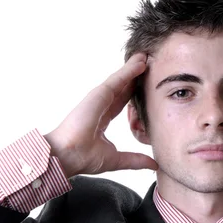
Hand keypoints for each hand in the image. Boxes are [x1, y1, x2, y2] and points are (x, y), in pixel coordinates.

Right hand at [44, 53, 157, 177]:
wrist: (68, 156)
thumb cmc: (84, 158)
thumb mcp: (117, 159)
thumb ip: (135, 160)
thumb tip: (154, 165)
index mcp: (102, 119)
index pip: (122, 102)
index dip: (134, 93)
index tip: (147, 85)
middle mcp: (100, 106)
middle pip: (123, 87)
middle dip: (136, 76)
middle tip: (151, 64)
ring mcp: (99, 98)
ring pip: (121, 79)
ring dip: (134, 68)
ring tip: (147, 57)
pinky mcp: (98, 94)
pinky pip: (118, 79)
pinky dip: (130, 69)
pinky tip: (141, 62)